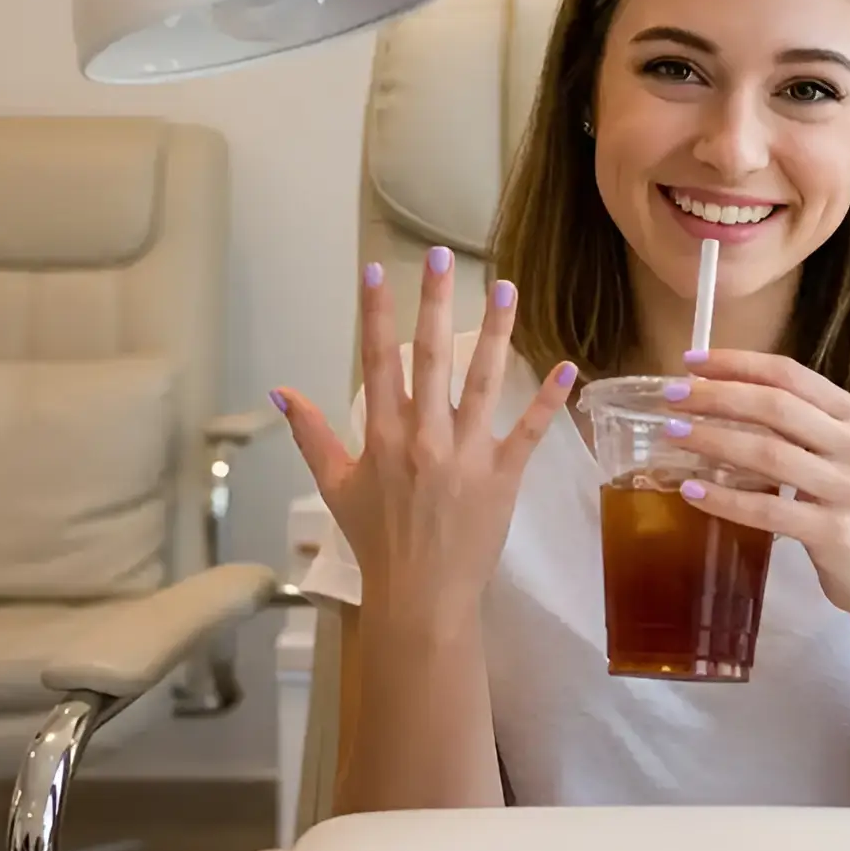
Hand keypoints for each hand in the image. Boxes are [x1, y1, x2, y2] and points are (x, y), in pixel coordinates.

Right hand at [272, 247, 575, 625]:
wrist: (420, 596)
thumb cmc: (376, 542)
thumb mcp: (335, 488)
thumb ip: (312, 436)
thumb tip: (283, 392)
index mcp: (381, 436)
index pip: (378, 361)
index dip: (377, 313)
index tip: (379, 268)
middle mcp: (423, 437)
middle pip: (430, 356)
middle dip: (435, 301)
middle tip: (442, 253)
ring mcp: (466, 454)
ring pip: (483, 381)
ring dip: (496, 332)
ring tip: (506, 287)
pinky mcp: (503, 476)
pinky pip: (529, 431)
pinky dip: (548, 399)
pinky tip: (566, 365)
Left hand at [660, 349, 849, 622]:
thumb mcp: (844, 455)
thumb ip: (802, 427)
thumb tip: (727, 400)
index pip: (790, 375)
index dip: (738, 364)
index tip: (692, 361)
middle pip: (776, 407)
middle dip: (717, 396)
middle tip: (672, 395)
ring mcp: (847, 489)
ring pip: (769, 454)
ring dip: (714, 440)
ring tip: (674, 434)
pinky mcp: (834, 532)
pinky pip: (768, 510)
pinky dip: (725, 499)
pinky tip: (693, 492)